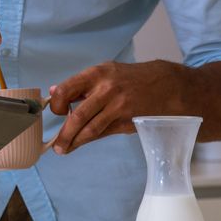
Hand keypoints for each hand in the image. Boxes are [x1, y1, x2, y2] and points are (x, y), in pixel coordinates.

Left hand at [47, 60, 185, 153]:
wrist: (167, 85)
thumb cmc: (130, 78)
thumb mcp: (105, 72)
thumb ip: (80, 84)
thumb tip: (53, 91)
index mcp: (97, 74)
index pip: (66, 90)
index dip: (57, 104)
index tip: (57, 112)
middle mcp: (106, 90)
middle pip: (78, 116)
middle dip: (64, 134)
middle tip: (56, 145)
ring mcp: (118, 108)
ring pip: (91, 129)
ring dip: (75, 142)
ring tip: (64, 149)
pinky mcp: (128, 122)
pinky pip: (104, 133)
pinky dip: (90, 140)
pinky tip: (81, 143)